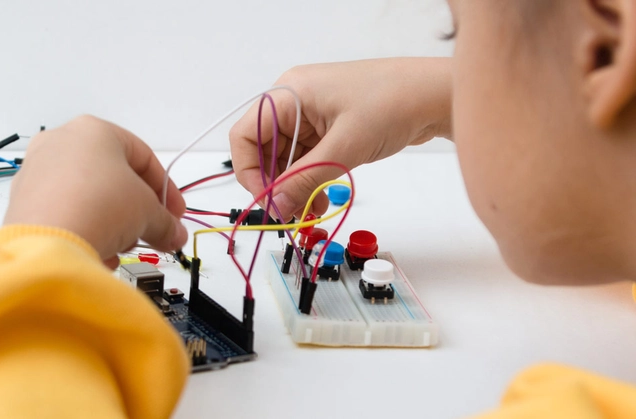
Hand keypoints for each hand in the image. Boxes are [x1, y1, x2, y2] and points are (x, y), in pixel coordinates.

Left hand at [4, 115, 187, 268]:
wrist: (49, 242)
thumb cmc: (103, 207)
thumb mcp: (148, 212)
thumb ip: (165, 222)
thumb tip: (173, 235)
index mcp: (94, 130)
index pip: (143, 157)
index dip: (166, 189)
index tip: (175, 215)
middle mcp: (60, 142)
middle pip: (112, 176)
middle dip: (136, 207)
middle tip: (151, 231)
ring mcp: (36, 170)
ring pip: (86, 195)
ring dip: (110, 221)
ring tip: (120, 245)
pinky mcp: (21, 201)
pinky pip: (63, 212)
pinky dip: (82, 229)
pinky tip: (95, 251)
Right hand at [229, 58, 452, 219]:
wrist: (437, 95)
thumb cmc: (393, 104)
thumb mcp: (344, 147)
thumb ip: (304, 180)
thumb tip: (276, 207)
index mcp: (288, 93)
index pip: (245, 136)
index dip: (249, 171)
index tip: (268, 200)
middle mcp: (295, 102)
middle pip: (264, 150)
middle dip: (274, 184)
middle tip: (289, 214)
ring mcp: (313, 115)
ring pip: (286, 159)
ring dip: (293, 187)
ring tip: (308, 212)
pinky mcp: (330, 128)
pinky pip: (307, 159)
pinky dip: (309, 181)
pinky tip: (318, 200)